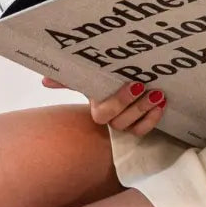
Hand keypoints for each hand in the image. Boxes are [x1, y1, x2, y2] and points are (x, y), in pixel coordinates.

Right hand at [42, 76, 166, 136]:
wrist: (123, 80)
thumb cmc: (103, 80)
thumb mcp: (88, 74)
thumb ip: (68, 78)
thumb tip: (44, 80)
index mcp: (97, 106)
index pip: (103, 114)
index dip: (119, 102)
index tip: (135, 83)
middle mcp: (110, 119)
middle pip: (119, 122)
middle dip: (134, 105)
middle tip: (146, 86)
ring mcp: (125, 124)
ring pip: (132, 127)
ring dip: (145, 111)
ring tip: (158, 95)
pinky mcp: (138, 125)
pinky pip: (143, 131)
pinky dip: (152, 119)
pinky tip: (161, 105)